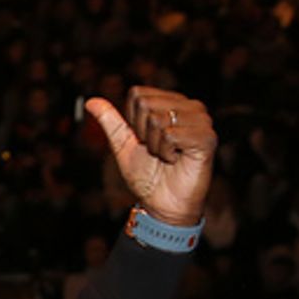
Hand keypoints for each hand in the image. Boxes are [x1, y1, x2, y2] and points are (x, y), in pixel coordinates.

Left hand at [86, 87, 215, 226]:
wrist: (162, 204)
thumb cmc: (147, 175)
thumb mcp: (123, 145)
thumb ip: (111, 121)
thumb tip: (91, 101)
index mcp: (172, 103)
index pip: (138, 94)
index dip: (132, 122)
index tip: (144, 140)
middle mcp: (190, 106)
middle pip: (146, 104)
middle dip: (142, 133)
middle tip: (156, 150)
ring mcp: (201, 121)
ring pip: (158, 120)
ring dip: (155, 145)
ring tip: (167, 156)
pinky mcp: (207, 137)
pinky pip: (171, 135)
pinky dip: (166, 152)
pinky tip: (176, 160)